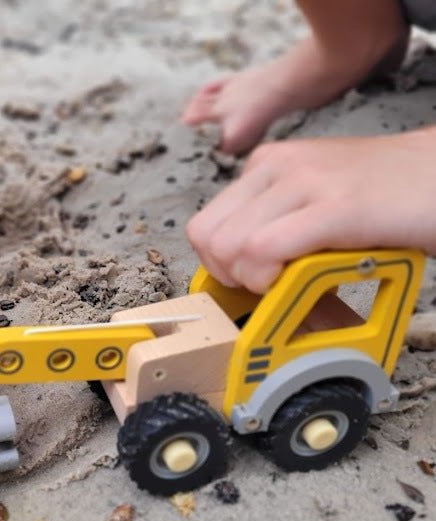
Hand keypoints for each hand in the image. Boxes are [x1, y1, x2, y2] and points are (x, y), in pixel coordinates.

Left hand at [185, 129, 435, 292]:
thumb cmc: (385, 195)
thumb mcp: (312, 198)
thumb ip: (272, 220)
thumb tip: (236, 268)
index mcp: (266, 164)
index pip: (204, 226)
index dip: (220, 265)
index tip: (252, 278)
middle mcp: (277, 166)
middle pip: (208, 238)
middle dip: (230, 277)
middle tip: (270, 286)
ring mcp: (306, 182)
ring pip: (229, 246)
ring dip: (252, 281)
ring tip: (291, 283)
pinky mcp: (336, 207)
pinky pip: (265, 249)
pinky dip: (272, 278)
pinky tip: (303, 281)